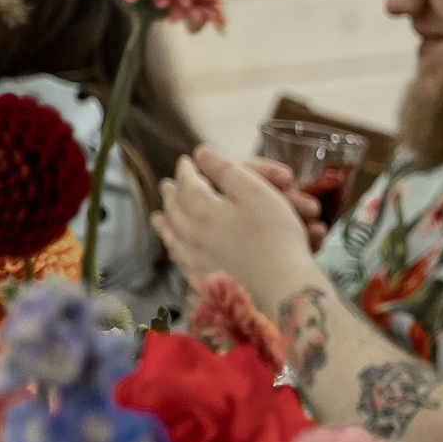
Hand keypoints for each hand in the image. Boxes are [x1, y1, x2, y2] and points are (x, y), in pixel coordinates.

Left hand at [150, 146, 315, 299]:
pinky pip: (179, 260)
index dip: (187, 169)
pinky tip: (175, 250)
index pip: (187, 182)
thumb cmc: (277, 237)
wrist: (284, 288)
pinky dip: (174, 249)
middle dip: (171, 194)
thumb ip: (226, 170)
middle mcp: (190, 235)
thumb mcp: (257, 193)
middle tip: (167, 184)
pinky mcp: (202, 281)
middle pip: (174, 209)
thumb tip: (201, 153)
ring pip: (171, 236)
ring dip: (165, 222)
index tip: (186, 160)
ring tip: (158, 216)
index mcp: (202, 210)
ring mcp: (193, 261)